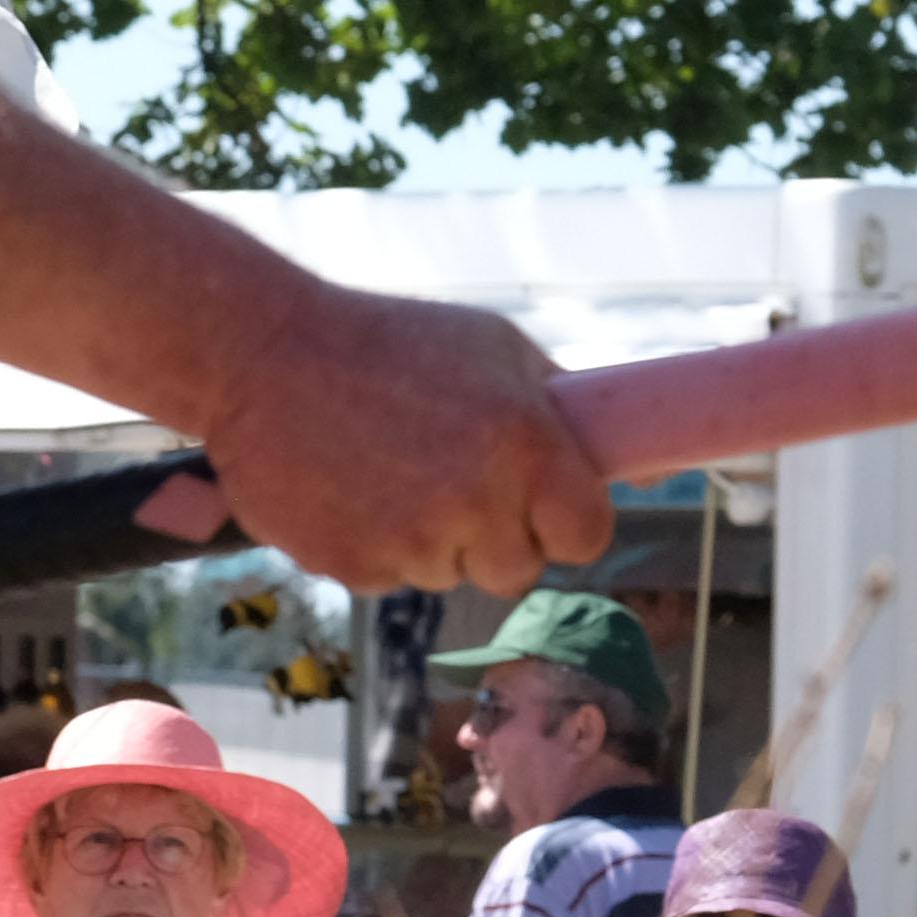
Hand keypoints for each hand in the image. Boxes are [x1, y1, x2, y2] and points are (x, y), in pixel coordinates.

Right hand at [199, 286, 608, 593]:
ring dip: (427, 536)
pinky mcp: (354, 567)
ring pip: (447, 573)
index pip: (587, 536)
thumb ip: (570, 414)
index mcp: (524, 444)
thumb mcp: (493, 349)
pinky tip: (345, 483)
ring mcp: (412, 541)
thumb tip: (656, 469)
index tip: (537, 500)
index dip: (563, 520)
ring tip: (383, 463)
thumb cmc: (389, 341)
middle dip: (492, 533)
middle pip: (516, 567)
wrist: (260, 351)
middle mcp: (476, 500)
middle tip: (446, 473)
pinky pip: (387, 576)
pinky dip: (371, 542)